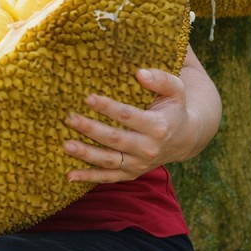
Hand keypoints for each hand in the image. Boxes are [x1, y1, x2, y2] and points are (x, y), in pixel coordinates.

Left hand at [62, 67, 196, 183]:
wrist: (184, 139)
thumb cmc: (173, 108)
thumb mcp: (175, 90)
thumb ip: (161, 79)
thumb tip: (140, 73)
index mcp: (157, 127)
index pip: (128, 116)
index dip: (107, 107)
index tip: (88, 98)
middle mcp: (148, 148)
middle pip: (114, 139)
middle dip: (90, 129)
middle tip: (70, 118)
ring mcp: (139, 164)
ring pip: (109, 160)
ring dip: (86, 154)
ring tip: (65, 145)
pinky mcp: (132, 173)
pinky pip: (109, 177)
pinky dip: (89, 178)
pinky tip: (69, 175)